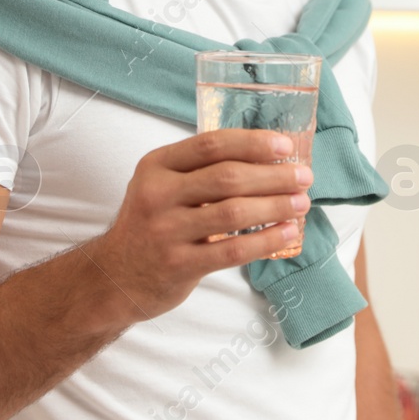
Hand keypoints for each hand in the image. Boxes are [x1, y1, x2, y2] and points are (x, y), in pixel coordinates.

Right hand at [88, 129, 312, 317]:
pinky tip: (287, 234)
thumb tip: (266, 158)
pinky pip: (232, 251)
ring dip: (275, 206)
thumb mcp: (162, 186)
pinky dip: (266, 241)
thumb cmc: (151, 225)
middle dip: (273, 176)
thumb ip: (200, 170)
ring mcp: (167, 231)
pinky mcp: (179, 264)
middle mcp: (158, 194)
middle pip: (227, 177)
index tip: (285, 147)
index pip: (211, 145)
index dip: (253, 143)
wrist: (115, 277)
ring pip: (234, 213)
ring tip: (301, 204)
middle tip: (303, 177)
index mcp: (157, 166)